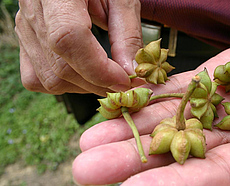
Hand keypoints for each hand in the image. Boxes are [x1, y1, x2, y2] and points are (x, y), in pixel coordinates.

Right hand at [15, 0, 142, 95]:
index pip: (68, 39)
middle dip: (99, 83)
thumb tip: (131, 72)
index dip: (98, 68)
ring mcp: (25, 27)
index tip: (125, 79)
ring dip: (84, 86)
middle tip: (124, 82)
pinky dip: (64, 84)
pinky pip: (36, 78)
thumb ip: (127, 33)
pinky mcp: (25, 40)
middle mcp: (34, 9)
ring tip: (106, 76)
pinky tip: (83, 74)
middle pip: (60, 67)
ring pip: (49, 79)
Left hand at [72, 38, 229, 184]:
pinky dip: (142, 97)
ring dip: (125, 130)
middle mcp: (218, 138)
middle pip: (170, 153)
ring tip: (87, 140)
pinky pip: (168, 92)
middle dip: (130, 161)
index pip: (206, 177)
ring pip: (161, 122)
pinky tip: (114, 101)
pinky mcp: (200, 86)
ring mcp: (205, 111)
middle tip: (86, 169)